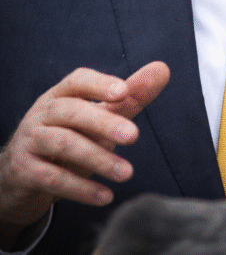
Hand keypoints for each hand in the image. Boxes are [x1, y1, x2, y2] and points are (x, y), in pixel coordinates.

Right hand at [0, 61, 169, 245]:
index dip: (100, 84)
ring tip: (127, 173)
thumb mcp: (99, 117)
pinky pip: (52, 178)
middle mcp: (42, 113)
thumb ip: (130, 97)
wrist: (23, 173)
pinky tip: (106, 196)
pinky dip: (81, 189)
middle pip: (72, 113)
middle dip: (104, 123)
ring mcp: (30, 141)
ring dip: (99, 159)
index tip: (123, 92)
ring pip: (64, 145)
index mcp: (62, 95)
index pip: (78, 81)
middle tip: (134, 136)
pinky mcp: (23, 170)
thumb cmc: (70, 136)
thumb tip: (163, 69)